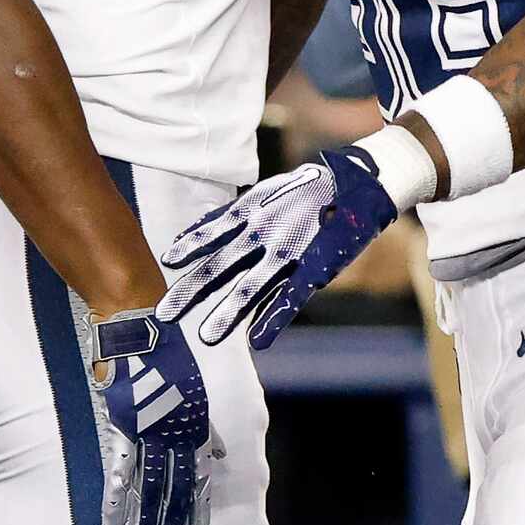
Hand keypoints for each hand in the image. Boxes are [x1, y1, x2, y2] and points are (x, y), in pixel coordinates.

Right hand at [92, 311, 214, 524]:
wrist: (142, 322)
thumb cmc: (168, 352)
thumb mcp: (198, 393)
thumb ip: (207, 428)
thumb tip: (220, 451)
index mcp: (197, 431)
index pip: (199, 486)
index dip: (197, 519)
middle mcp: (178, 437)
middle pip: (176, 497)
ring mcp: (152, 433)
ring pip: (151, 493)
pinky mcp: (126, 425)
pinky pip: (121, 472)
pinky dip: (117, 501)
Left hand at [158, 147, 397, 348]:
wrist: (359, 182)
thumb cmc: (309, 189)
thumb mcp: (267, 192)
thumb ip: (235, 215)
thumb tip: (200, 230)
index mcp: (253, 210)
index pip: (213, 229)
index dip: (190, 245)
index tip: (166, 259)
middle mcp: (265, 230)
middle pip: (221, 264)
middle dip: (192, 290)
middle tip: (165, 314)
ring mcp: (289, 250)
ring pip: (251, 285)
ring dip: (228, 313)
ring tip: (206, 339)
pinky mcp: (314, 268)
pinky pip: (291, 297)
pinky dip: (273, 319)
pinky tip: (258, 341)